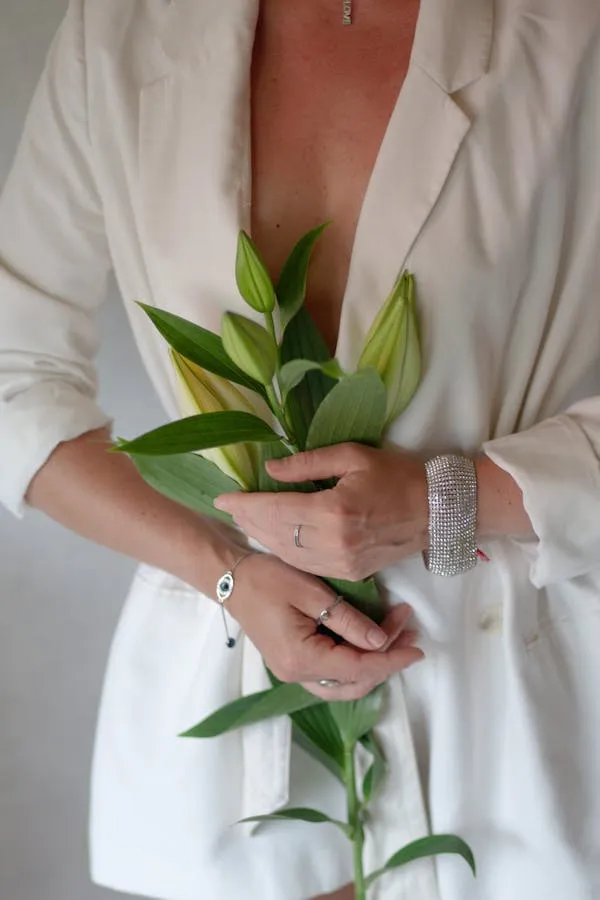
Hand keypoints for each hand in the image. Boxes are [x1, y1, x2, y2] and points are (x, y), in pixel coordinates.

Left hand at [215, 443, 428, 580]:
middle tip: (229, 508)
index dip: (246, 504)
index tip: (222, 497)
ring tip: (246, 521)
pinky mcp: (351, 573)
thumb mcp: (353, 456)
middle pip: (277, 534)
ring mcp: (342, 564)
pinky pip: (307, 565)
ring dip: (263, 538)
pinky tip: (274, 539)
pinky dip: (285, 552)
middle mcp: (334, 543)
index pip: (276, 509)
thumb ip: (307, 464)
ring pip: (289, 554)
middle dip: (249, 521)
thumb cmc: (398, 475)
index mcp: (334, 511)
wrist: (439, 510)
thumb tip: (271, 469)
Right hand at [228, 553, 423, 699]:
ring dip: (373, 663)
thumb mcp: (311, 591)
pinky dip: (355, 662)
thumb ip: (347, 619)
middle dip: (387, 659)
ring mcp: (293, 672)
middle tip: (409, 630)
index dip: (392, 659)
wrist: (230, 579)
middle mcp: (297, 674)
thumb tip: (380, 642)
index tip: (417, 647)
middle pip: (355, 682)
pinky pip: (331, 674)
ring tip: (396, 634)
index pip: (359, 668)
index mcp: (302, 658)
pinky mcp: (292, 663)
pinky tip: (368, 640)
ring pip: (344, 683)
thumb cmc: (267, 578)